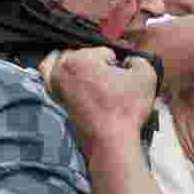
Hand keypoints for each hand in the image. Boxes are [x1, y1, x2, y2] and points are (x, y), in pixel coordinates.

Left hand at [40, 48, 156, 158]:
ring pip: (60, 63)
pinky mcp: (54, 101)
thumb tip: (129, 62)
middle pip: (83, 56)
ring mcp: (56, 86)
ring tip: (88, 74)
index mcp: (82, 58)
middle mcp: (63, 69)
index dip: (116, 63)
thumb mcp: (146, 76)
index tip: (121, 77)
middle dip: (96, 64)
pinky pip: (48, 80)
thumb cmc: (126, 110)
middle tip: (109, 81)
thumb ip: (138, 60)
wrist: (111, 141)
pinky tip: (66, 77)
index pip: (103, 51)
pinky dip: (56, 75)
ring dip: (73, 65)